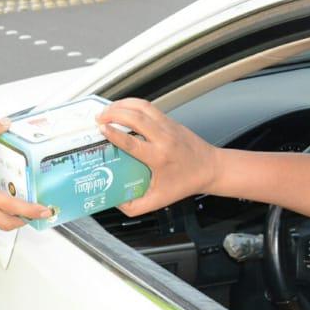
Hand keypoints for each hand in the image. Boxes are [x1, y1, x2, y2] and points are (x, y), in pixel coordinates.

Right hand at [96, 98, 220, 215]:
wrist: (211, 168)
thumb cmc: (186, 183)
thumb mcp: (159, 200)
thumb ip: (134, 206)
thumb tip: (114, 202)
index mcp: (159, 158)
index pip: (133, 142)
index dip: (115, 134)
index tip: (101, 130)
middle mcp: (163, 138)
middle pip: (135, 118)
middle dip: (113, 113)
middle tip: (98, 118)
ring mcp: (168, 126)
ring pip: (142, 107)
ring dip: (121, 105)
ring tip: (106, 110)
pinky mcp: (170, 120)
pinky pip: (148, 106)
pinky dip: (131, 103)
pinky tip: (121, 107)